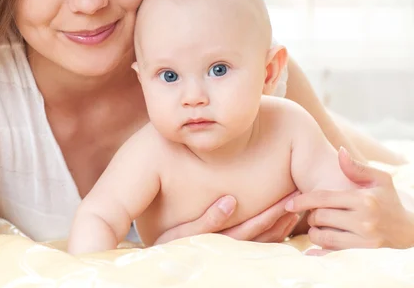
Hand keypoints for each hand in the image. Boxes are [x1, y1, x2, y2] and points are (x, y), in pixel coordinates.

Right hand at [153, 191, 301, 244]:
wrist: (162, 265)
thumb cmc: (169, 245)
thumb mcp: (181, 234)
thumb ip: (208, 219)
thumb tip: (231, 201)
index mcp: (221, 244)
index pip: (254, 229)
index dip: (272, 214)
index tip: (287, 197)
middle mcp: (232, 253)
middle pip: (266, 235)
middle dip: (283, 216)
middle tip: (300, 198)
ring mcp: (235, 256)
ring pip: (267, 242)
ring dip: (283, 226)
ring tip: (296, 207)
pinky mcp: (233, 255)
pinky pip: (262, 246)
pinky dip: (276, 234)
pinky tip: (284, 222)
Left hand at [286, 147, 413, 253]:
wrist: (409, 228)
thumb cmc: (388, 199)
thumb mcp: (379, 179)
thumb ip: (356, 167)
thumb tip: (340, 150)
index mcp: (363, 199)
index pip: (323, 198)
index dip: (302, 201)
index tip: (288, 204)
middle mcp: (364, 220)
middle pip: (321, 217)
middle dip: (311, 215)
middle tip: (314, 213)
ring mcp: (364, 239)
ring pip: (323, 237)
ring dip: (314, 232)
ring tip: (318, 226)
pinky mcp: (363, 253)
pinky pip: (333, 253)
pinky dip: (319, 251)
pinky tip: (312, 250)